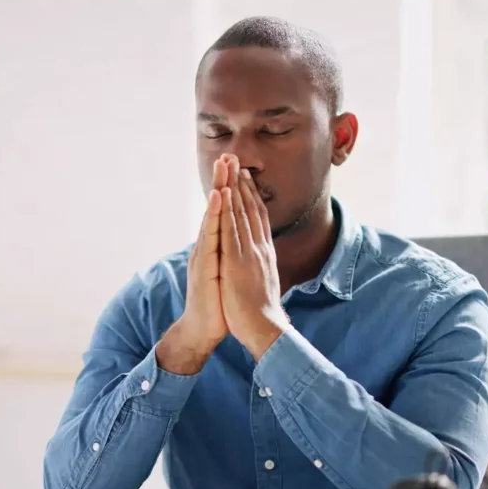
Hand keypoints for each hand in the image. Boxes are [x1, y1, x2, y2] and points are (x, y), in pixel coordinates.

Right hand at [155, 160, 230, 374]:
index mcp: (217, 247)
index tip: (237, 167)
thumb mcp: (229, 274)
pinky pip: (211, 235)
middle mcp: (208, 246)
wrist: (204, 329)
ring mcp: (205, 254)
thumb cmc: (219, 304)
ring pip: (212, 216)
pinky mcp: (204, 264)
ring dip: (217, 189)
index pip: (224, 213)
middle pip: (216, 209)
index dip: (230, 190)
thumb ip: (231, 256)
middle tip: (227, 154)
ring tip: (222, 167)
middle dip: (222, 181)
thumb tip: (239, 244)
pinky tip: (217, 197)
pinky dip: (214, 214)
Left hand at [218, 161, 290, 359]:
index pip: (258, 218)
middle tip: (236, 160)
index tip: (245, 178)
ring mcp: (249, 251)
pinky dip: (227, 209)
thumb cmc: (262, 313)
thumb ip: (261, 269)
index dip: (251, 196)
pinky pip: (231, 228)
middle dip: (242, 183)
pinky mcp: (237, 259)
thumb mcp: (263, 284)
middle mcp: (259, 247)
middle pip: (250, 208)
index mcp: (264, 253)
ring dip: (234, 187)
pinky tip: (223, 192)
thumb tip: (262, 264)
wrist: (264, 328)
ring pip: (240, 213)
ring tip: (229, 166)